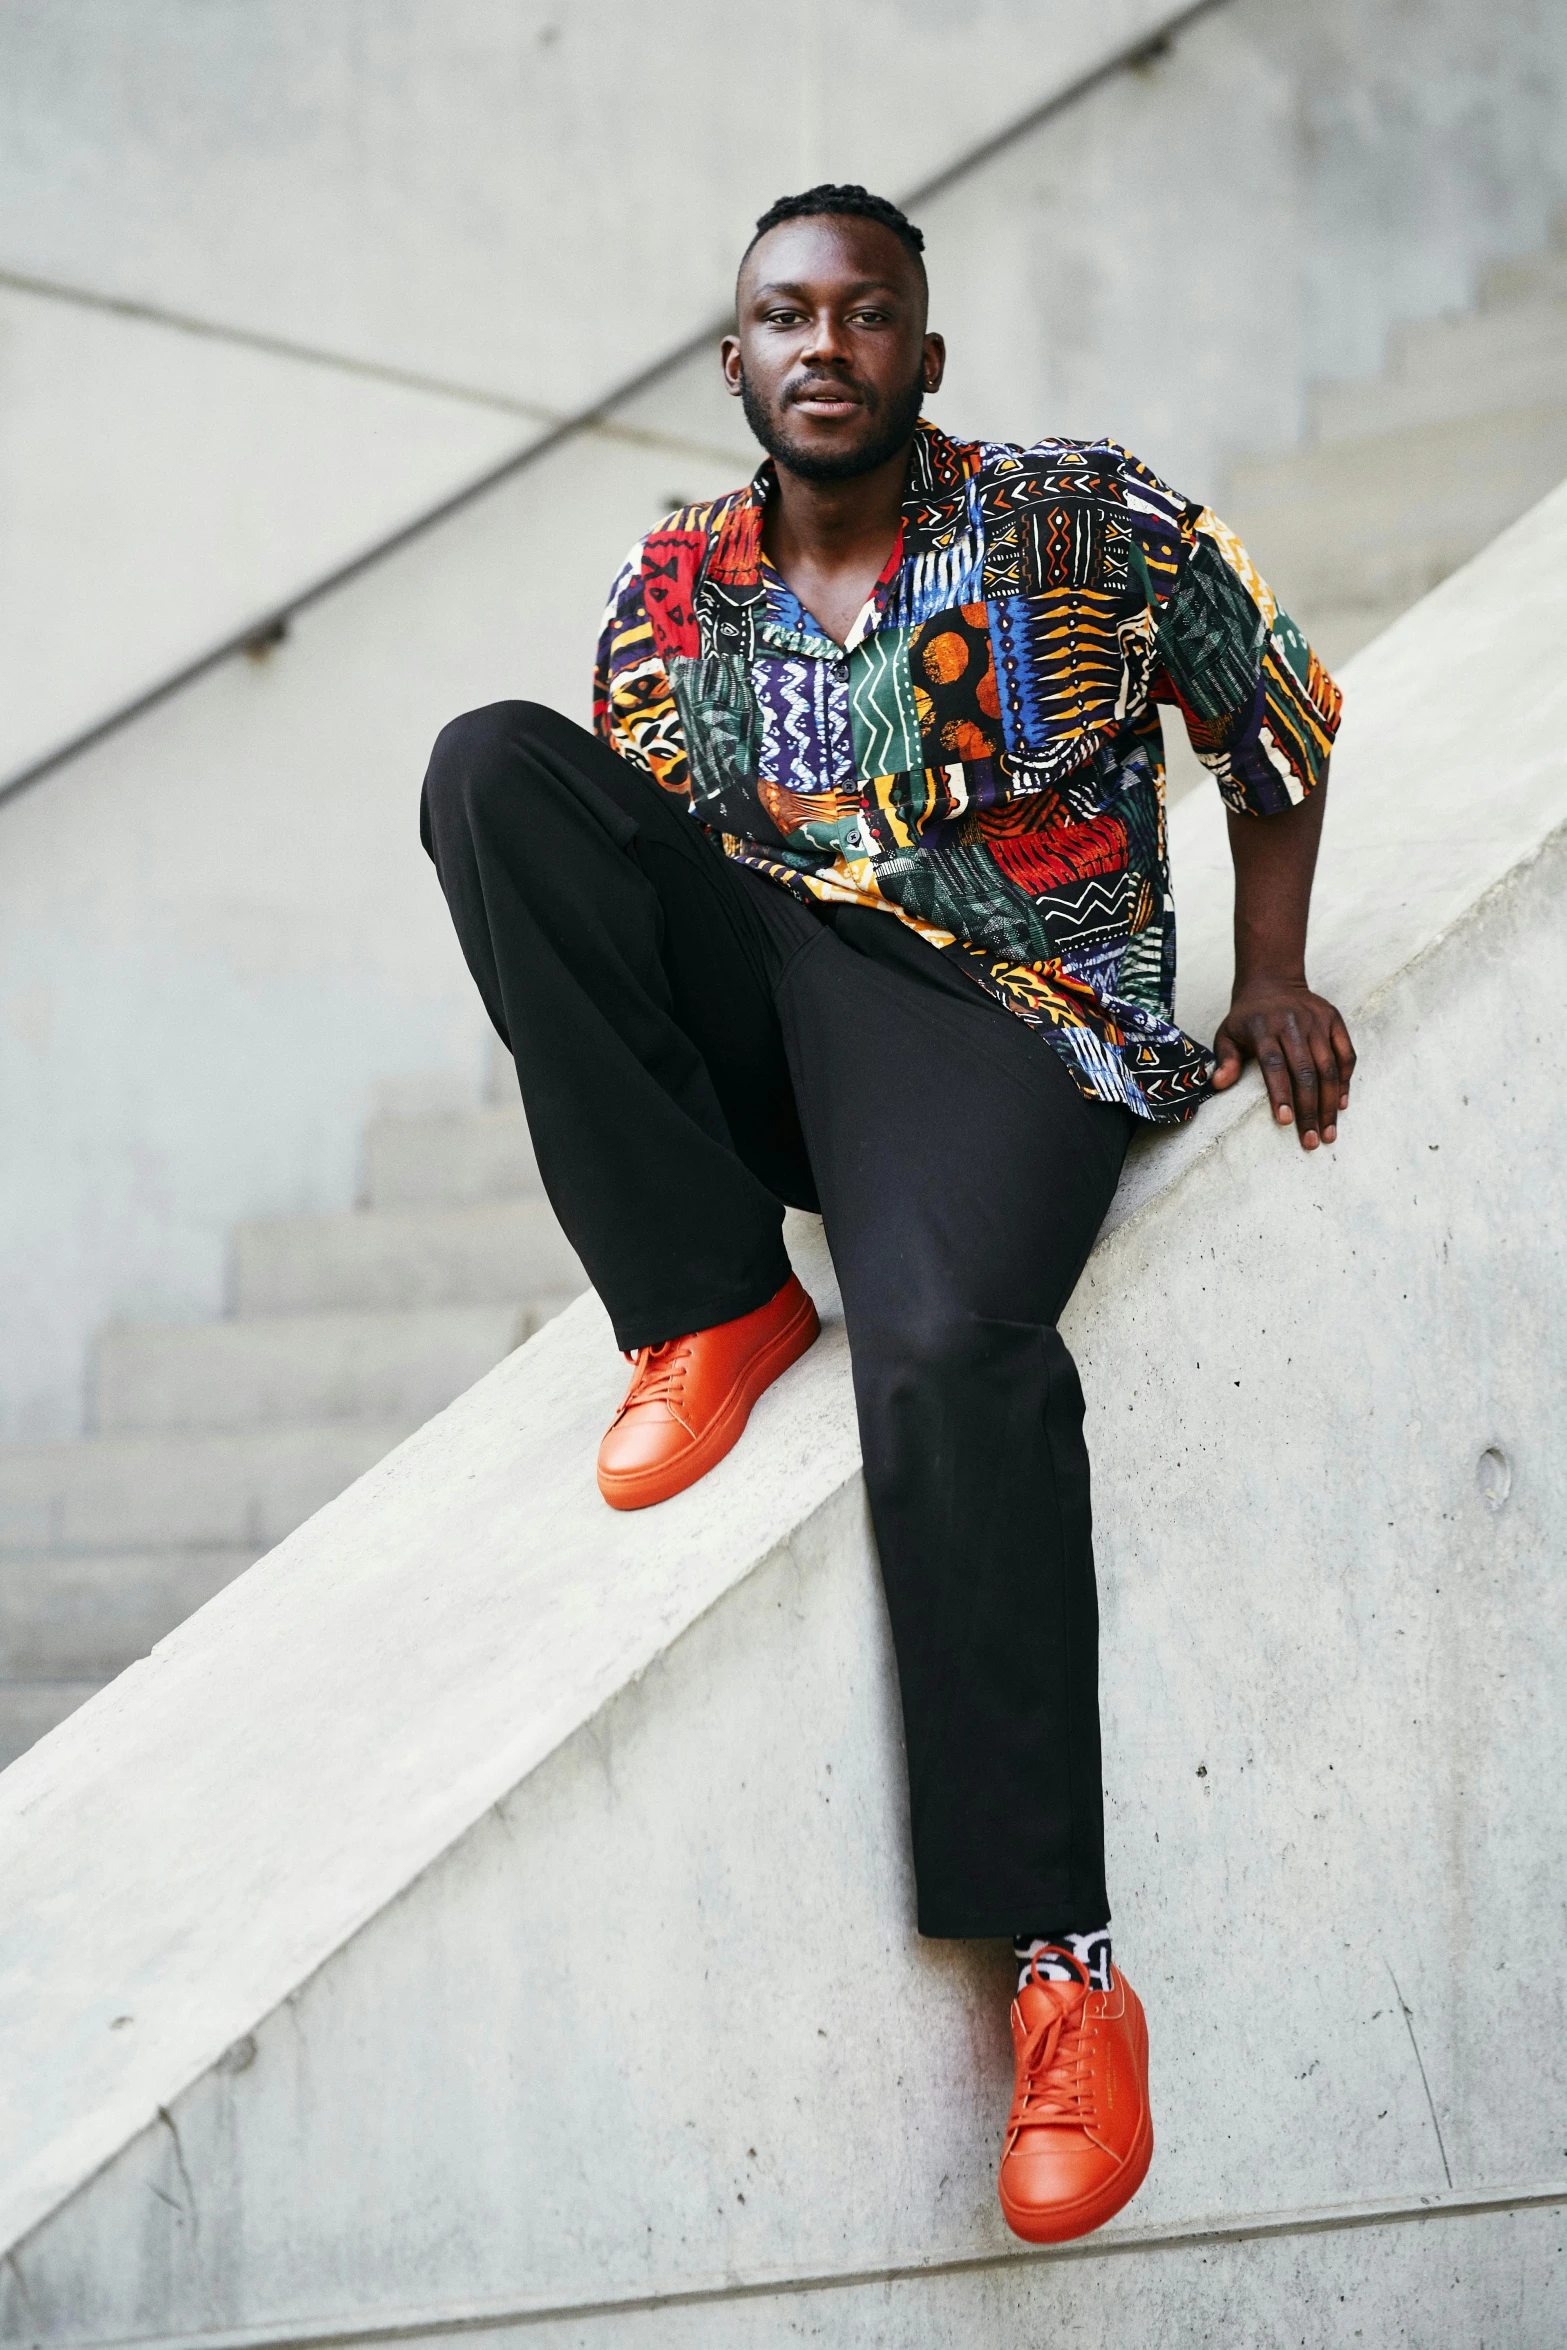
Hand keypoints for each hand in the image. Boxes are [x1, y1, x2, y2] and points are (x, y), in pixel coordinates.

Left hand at [1211, 976, 1355, 1148]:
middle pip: (1305, 1072)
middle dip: (1310, 1109)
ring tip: (1329, 1132)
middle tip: (1312, 1140)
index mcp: (1263, 1028)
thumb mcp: (1227, 1033)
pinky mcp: (1334, 1020)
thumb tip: (1217, 1085)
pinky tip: (1341, 1104)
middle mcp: (1292, 1024)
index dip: (1281, 1093)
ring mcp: (1316, 1022)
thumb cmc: (1246, 1017)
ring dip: (1330, 1103)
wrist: (1271, 981)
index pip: (1274, 1065)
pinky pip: (1346, 1054)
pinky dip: (1345, 1080)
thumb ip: (1225, 1059)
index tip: (1285, 1121)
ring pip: (1329, 1067)